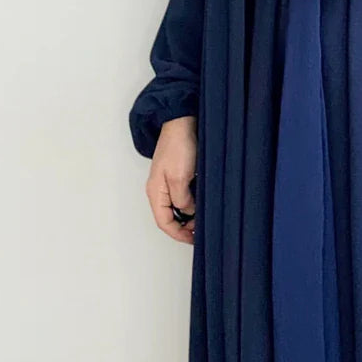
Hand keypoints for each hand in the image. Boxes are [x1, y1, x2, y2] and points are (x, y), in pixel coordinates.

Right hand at [146, 116, 196, 243]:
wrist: (182, 122)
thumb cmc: (178, 146)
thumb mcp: (180, 177)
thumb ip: (182, 199)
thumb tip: (187, 212)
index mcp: (156, 192)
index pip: (164, 222)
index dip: (178, 234)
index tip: (193, 239)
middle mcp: (160, 190)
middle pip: (170, 217)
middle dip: (185, 226)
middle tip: (202, 229)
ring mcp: (169, 182)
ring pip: (178, 207)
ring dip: (191, 215)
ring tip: (205, 218)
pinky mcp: (179, 175)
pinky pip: (184, 196)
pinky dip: (193, 203)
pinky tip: (204, 204)